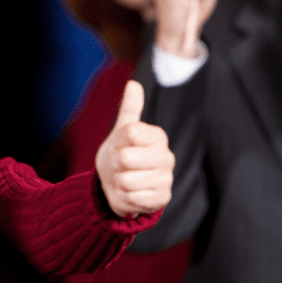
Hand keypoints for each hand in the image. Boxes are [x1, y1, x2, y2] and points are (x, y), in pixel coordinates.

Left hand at [96, 80, 174, 217]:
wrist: (117, 185)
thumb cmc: (120, 154)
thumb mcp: (121, 131)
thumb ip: (129, 109)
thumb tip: (133, 84)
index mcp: (157, 136)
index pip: (129, 132)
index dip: (116, 142)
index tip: (121, 146)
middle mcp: (166, 156)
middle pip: (125, 158)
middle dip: (114, 164)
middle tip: (119, 166)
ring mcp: (166, 178)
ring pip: (126, 180)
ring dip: (119, 182)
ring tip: (125, 179)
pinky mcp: (162, 199)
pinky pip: (133, 198)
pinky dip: (125, 198)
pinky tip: (131, 193)